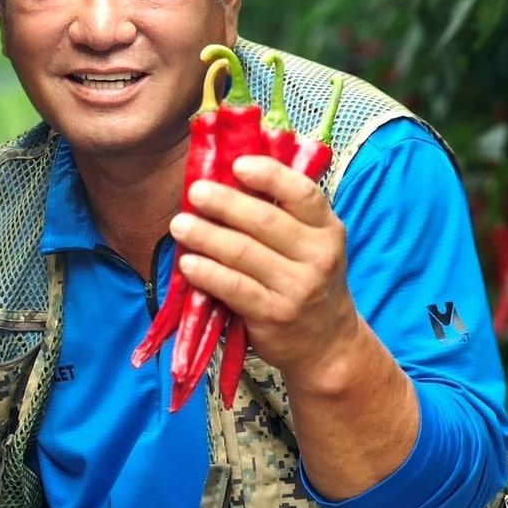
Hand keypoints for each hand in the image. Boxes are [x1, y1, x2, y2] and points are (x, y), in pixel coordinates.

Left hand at [167, 154, 363, 381]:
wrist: (327, 343)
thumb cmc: (306, 279)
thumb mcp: (310, 244)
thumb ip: (280, 214)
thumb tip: (227, 174)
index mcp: (327, 228)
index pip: (303, 193)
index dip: (270, 175)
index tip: (237, 164)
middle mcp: (318, 256)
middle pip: (265, 221)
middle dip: (224, 203)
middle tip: (195, 192)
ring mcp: (297, 287)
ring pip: (243, 253)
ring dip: (206, 236)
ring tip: (179, 225)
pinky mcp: (274, 315)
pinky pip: (234, 288)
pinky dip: (207, 273)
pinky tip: (187, 263)